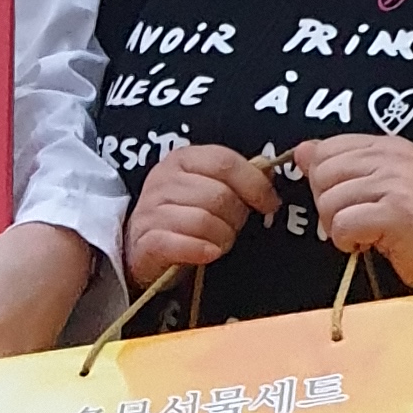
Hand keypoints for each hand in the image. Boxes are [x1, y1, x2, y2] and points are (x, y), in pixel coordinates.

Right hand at [124, 140, 278, 285]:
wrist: (144, 249)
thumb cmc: (184, 218)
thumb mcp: (208, 190)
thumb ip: (236, 179)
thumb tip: (268, 173)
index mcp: (182, 159)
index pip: (224, 161)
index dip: (254, 183)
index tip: (269, 203)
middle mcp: (163, 180)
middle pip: (218, 194)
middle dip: (236, 217)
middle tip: (234, 227)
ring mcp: (151, 210)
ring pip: (204, 221)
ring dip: (221, 237)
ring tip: (219, 242)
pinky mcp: (146, 240)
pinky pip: (182, 243)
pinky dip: (202, 250)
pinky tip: (209, 253)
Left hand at [287, 132, 412, 288]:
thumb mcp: (377, 184)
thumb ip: (341, 165)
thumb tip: (302, 152)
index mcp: (388, 146)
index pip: (326, 149)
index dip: (325, 181)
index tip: (348, 200)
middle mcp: (393, 158)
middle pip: (322, 174)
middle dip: (329, 205)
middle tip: (356, 220)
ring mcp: (396, 182)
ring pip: (329, 202)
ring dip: (339, 227)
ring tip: (366, 232)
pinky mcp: (397, 212)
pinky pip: (344, 224)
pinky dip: (348, 241)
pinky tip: (368, 243)